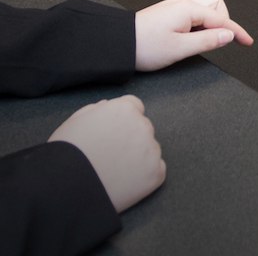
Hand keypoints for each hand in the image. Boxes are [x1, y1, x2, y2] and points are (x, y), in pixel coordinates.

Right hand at [48, 95, 165, 212]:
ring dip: (137, 156)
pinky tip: (123, 182)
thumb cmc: (65, 155)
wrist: (64, 189)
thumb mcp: (74, 122)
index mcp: (124, 110)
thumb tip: (107, 106)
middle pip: (142, 128)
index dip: (121, 121)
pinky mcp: (155, 173)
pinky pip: (155, 170)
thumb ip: (96, 109)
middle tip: (109, 155)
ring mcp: (151, 150)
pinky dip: (143, 176)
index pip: (133, 107)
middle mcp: (142, 126)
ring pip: (149, 149)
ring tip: (112, 171)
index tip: (112, 133)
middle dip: (129, 138)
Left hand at [134, 0, 252, 70]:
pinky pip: (194, 10)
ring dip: (211, 20)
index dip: (236, 32)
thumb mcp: (180, 49)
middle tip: (217, 39)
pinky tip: (191, 34)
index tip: (247, 42)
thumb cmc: (143, 46)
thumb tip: (228, 35)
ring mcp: (176, 5)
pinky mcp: (170, 11)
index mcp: (188, 9)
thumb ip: (208, 41)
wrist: (117, 44)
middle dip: (222, 20)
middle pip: (217, 3)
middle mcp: (183, 2)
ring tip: (203, 38)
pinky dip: (200, 21)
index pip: (221, 20)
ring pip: (206, 5)